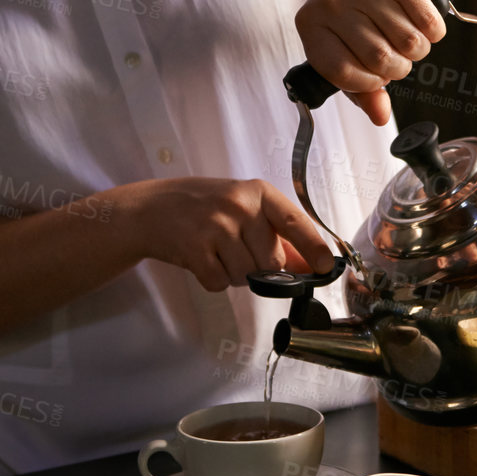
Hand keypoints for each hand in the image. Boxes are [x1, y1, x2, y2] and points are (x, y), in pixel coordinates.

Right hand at [109, 177, 335, 291]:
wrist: (150, 209)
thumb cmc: (201, 206)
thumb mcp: (241, 207)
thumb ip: (275, 232)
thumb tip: (308, 264)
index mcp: (258, 192)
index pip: (295, 221)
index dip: (314, 247)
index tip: (327, 266)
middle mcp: (239, 205)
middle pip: (273, 262)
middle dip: (260, 268)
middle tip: (237, 250)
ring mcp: (216, 226)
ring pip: (247, 276)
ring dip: (235, 274)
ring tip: (216, 252)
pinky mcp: (195, 249)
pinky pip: (220, 283)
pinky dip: (213, 280)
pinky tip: (202, 259)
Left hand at [296, 0, 448, 125]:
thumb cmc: (359, 6)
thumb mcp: (348, 44)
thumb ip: (361, 88)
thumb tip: (379, 117)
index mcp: (311, 23)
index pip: (339, 72)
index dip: (365, 83)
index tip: (374, 77)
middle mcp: (332, 2)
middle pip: (379, 60)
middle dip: (398, 67)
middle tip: (396, 55)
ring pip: (408, 44)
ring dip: (418, 50)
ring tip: (407, 37)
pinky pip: (427, 23)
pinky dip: (433, 31)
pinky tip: (422, 22)